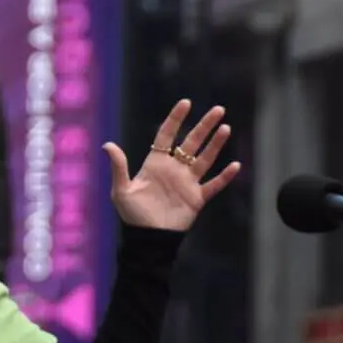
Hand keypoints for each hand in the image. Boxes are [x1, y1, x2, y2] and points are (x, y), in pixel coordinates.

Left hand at [103, 99, 240, 231]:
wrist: (148, 239)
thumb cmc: (132, 215)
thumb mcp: (121, 190)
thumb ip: (118, 167)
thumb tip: (107, 145)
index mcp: (156, 164)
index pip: (167, 135)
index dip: (176, 119)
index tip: (186, 103)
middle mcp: (174, 169)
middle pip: (192, 142)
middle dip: (204, 126)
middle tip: (219, 109)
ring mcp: (187, 183)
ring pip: (205, 159)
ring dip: (216, 144)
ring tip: (226, 128)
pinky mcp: (197, 198)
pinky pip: (214, 185)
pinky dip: (225, 176)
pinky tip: (235, 165)